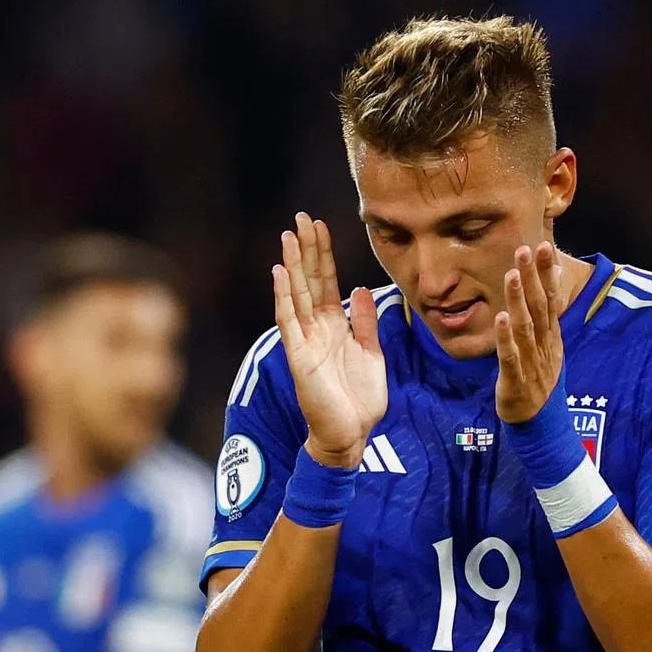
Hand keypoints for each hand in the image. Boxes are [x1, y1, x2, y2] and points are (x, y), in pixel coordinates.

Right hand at [273, 212, 387, 467]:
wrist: (351, 434)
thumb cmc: (360, 398)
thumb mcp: (371, 353)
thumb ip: (364, 322)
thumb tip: (360, 289)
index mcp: (335, 326)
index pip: (327, 282)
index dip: (324, 254)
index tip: (320, 225)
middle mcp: (317, 329)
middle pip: (310, 281)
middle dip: (307, 250)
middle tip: (302, 218)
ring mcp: (305, 341)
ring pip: (297, 295)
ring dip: (293, 266)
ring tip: (289, 236)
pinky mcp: (299, 357)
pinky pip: (289, 322)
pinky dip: (283, 297)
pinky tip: (280, 274)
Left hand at [494, 242, 564, 423]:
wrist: (543, 424)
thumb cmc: (541, 379)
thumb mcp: (550, 345)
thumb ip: (549, 314)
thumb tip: (553, 279)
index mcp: (551, 337)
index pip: (551, 299)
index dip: (547, 273)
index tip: (543, 246)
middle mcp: (544, 346)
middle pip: (540, 307)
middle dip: (534, 277)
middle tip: (526, 249)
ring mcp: (531, 363)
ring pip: (526, 327)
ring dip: (519, 300)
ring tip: (513, 275)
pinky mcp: (515, 380)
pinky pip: (511, 356)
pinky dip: (506, 337)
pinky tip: (500, 318)